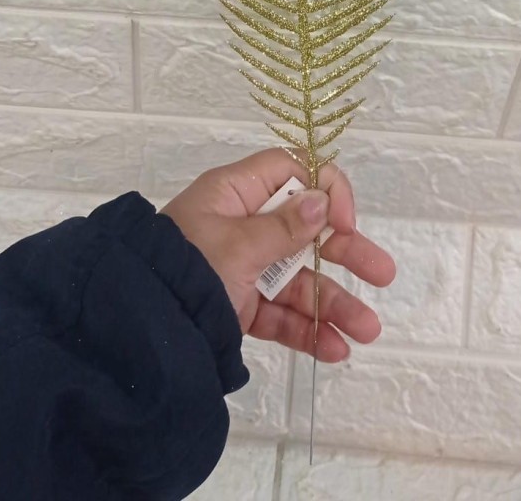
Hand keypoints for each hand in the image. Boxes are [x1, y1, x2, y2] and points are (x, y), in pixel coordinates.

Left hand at [161, 148, 395, 361]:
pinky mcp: (238, 307)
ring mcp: (241, 268)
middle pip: (305, 231)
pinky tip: (335, 349)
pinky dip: (306, 330)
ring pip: (297, 279)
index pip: (291, 172)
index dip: (324, 190)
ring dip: (333, 303)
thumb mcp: (237, 245)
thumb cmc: (187, 269)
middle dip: (345, 253)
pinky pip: (280, 313)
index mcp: (234, 193)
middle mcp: (241, 225)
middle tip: (383, 273)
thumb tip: (323, 199)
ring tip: (367, 331)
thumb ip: (284, 228)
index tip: (343, 222)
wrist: (137, 330)